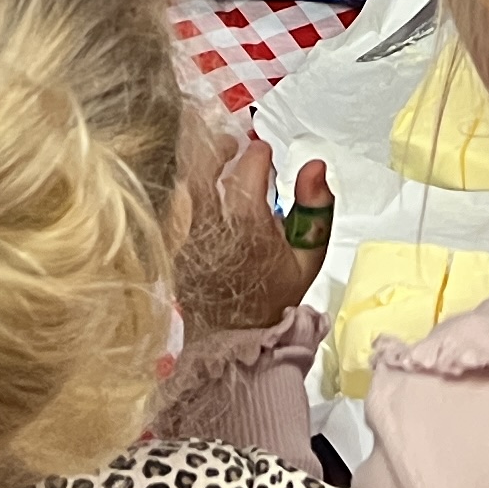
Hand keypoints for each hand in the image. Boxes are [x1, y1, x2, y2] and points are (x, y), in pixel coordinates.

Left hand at [179, 124, 333, 330]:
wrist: (236, 342)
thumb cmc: (275, 297)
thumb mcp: (308, 259)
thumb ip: (315, 210)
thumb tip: (313, 166)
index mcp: (248, 227)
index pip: (248, 170)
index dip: (258, 155)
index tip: (266, 154)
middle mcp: (211, 227)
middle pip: (202, 168)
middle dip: (218, 148)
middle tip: (232, 145)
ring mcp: (186, 237)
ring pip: (183, 185)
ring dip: (199, 167)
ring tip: (216, 160)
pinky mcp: (172, 247)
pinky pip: (174, 209)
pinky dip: (187, 194)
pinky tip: (201, 193)